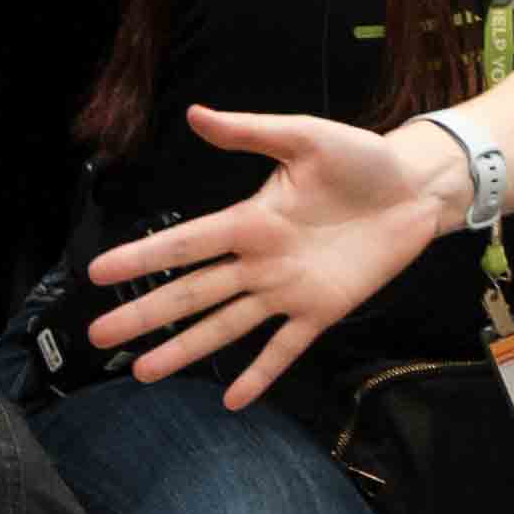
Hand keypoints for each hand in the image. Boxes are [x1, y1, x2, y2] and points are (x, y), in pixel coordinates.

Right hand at [79, 109, 459, 406]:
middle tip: (99, 335)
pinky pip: (285, 348)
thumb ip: (250, 133)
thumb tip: (195, 114)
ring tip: (144, 372)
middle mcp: (259, 260)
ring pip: (226, 326)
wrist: (414, 188)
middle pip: (193, 293)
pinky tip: (233, 399)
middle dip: (146, 314)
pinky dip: (261, 373)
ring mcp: (287, 291)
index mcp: (251, 219)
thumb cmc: (361, 158)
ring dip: (186, 349)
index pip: (186, 243)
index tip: (99, 271)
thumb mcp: (305, 137)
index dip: (143, 257)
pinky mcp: (322, 311)